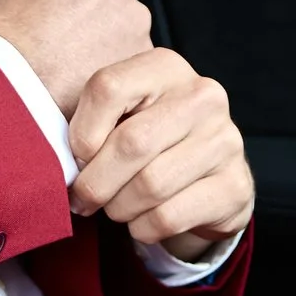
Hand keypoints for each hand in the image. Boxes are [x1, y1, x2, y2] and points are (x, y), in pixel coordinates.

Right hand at [0, 0, 152, 113]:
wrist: (6, 87)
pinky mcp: (140, 55)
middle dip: (88, 4)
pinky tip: (76, 77)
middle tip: (55, 29)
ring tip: (62, 58)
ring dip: (100, 36)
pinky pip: (126, 57)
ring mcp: (134, 15)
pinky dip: (108, 66)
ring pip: (121, 22)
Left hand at [67, 48, 254, 260]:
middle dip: (95, 182)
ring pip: (150, 185)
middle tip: (83, 198)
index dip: (82, 131)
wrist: (207, 177)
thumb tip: (60, 161)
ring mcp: (225, 140)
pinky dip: (142, 228)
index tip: (78, 155)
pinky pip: (168, 216)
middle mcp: (202, 97)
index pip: (108, 88)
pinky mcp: (234, 185)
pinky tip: (142, 220)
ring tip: (116, 207)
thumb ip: (91, 124)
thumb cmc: (149, 142)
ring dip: (119, 208)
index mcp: (165, 67)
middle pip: (130, 143)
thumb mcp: (121, 116)